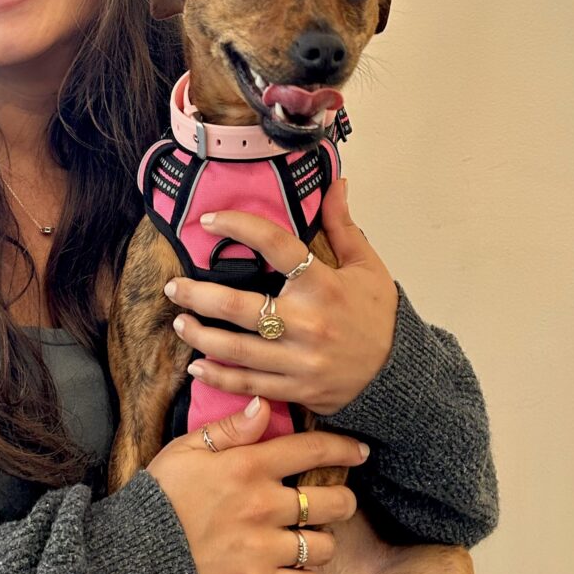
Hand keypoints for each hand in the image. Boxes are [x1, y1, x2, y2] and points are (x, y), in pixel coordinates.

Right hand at [146, 396, 365, 573]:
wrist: (139, 550)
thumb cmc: (163, 492)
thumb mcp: (189, 448)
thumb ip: (231, 428)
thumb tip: (264, 404)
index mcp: (248, 466)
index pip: (311, 450)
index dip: (342, 447)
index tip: (359, 450)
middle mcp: (262, 505)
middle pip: (332, 502)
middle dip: (342, 500)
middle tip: (337, 500)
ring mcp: (263, 547)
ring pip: (323, 546)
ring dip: (322, 541)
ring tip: (311, 536)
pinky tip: (298, 567)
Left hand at [164, 178, 397, 415]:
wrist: (401, 375)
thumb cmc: (379, 317)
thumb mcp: (367, 266)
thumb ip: (343, 226)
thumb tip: (336, 183)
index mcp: (323, 285)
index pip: (275, 246)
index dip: (239, 227)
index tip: (209, 220)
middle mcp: (308, 323)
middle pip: (240, 307)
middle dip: (199, 295)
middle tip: (173, 285)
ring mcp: (299, 360)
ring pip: (237, 349)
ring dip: (201, 336)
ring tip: (179, 322)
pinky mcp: (296, 389)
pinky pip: (249, 383)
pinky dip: (220, 376)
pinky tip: (197, 367)